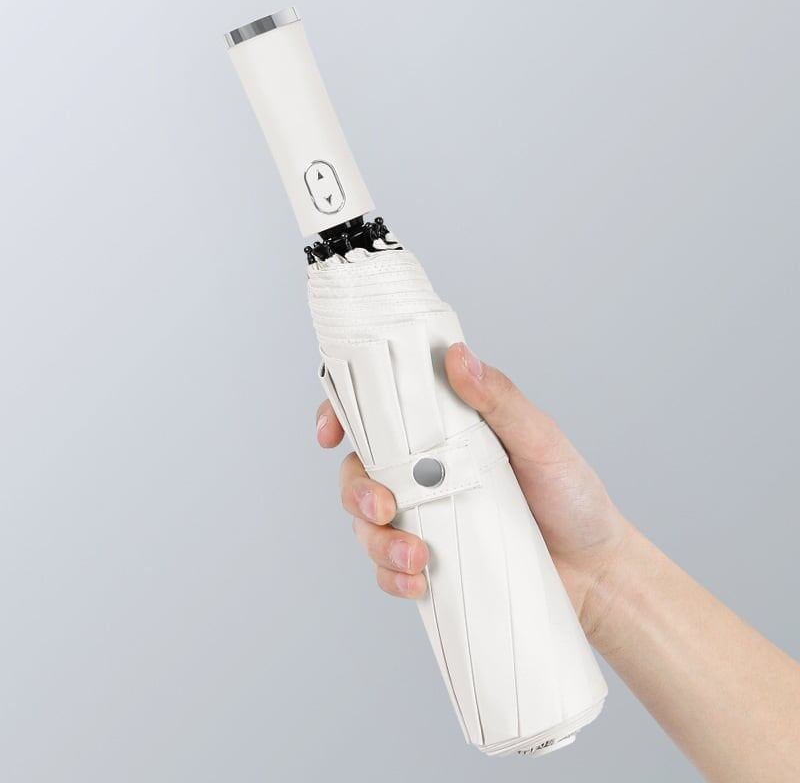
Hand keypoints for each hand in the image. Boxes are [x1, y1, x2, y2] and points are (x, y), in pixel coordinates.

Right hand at [316, 342, 629, 634]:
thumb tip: (457, 355)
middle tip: (385, 510)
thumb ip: (499, 399)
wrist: (595, 573)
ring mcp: (427, 517)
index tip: (330, 433)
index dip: (341, 414)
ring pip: (366, 524)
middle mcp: (428, 472)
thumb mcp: (540, 441)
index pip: (381, 413)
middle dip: (356, 493)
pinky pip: (387, 568)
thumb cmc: (572, 497)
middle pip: (359, 472)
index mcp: (446, 431)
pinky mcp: (431, 561)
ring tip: (417, 559)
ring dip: (376, 543)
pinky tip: (418, 582)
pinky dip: (391, 576)